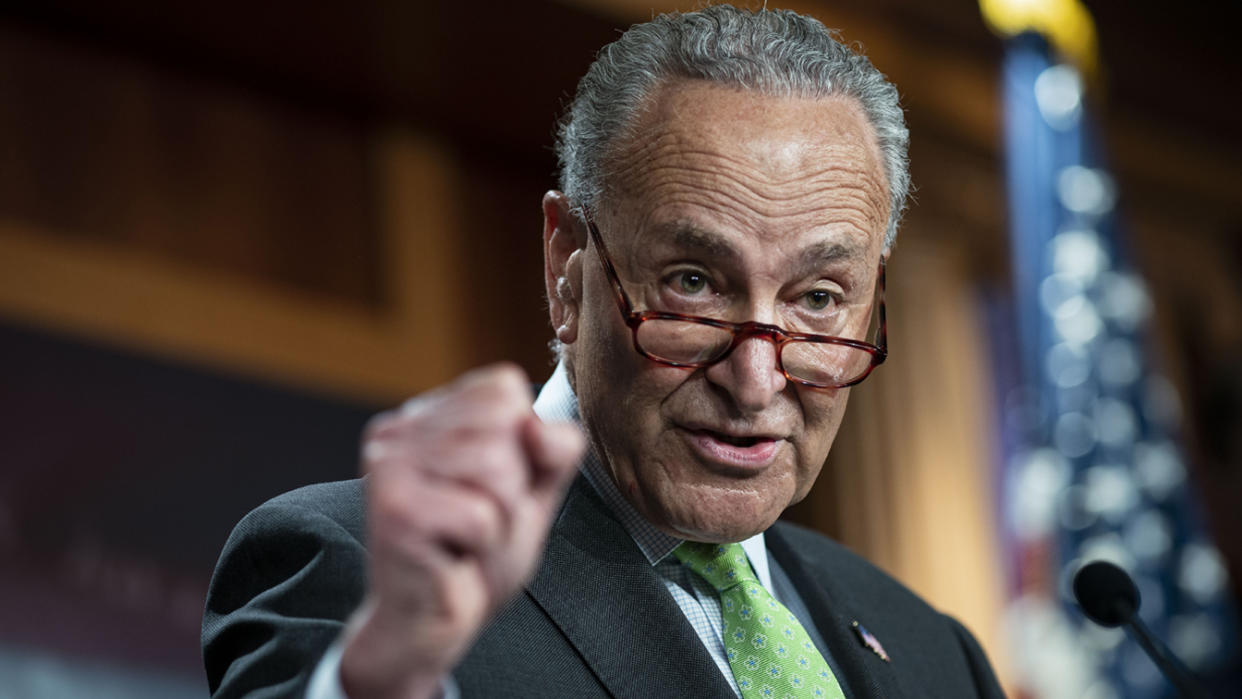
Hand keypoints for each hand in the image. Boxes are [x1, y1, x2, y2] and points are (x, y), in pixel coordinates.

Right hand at [339, 363, 584, 698]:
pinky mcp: (395, 512)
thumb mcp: (534, 489)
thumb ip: (555, 448)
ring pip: (497, 469)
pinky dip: (484, 546)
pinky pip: (482, 516)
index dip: (522, 445)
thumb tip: (535, 426)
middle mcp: (397, 431)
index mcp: (425, 415)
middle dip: (512, 488)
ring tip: (466, 539)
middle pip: (505, 428)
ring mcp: (389, 468)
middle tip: (478, 522)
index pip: (505, 388)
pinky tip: (453, 558)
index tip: (488, 487)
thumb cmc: (477, 552)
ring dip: (499, 519)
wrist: (429, 626)